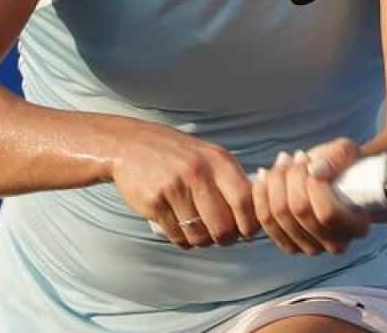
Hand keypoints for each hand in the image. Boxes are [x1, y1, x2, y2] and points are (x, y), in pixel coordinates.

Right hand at [110, 121, 258, 248]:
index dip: (250, 224)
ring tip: (199, 232)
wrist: (131, 145)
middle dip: (225, 238)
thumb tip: (255, 217)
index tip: (247, 233)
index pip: (245, 201)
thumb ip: (232, 181)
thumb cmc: (178, 156)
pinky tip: (180, 228)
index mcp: (219, 161)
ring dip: (202, 241)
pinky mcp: (154, 202)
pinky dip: (182, 239)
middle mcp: (198, 173)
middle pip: (223, 225)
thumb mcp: (210, 157)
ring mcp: (174, 187)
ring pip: (199, 235)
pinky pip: (177, 235)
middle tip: (222, 238)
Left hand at [253, 138, 371, 254]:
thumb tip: (315, 170)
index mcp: (357, 226)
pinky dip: (261, 194)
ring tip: (284, 161)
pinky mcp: (289, 244)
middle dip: (292, 176)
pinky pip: (265, 220)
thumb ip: (338, 158)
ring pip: (279, 215)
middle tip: (296, 156)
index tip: (311, 163)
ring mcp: (311, 247)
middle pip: (299, 211)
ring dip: (275, 181)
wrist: (332, 180)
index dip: (314, 185)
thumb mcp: (349, 153)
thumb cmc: (344, 167)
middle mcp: (335, 243)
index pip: (328, 214)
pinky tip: (266, 175)